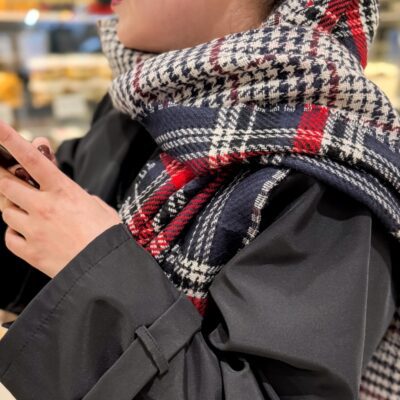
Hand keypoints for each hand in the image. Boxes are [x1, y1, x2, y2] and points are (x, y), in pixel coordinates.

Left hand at [0, 121, 121, 277]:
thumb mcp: (99, 208)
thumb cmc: (107, 236)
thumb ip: (81, 197)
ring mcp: (33, 229)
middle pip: (6, 184)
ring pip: (6, 210)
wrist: (105, 270)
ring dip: (14, 209)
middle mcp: (43, 206)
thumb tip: (75, 197)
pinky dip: (15, 233)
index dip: (11, 140)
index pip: (32, 159)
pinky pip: (9, 236)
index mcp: (63, 191)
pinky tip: (31, 236)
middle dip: (5, 180)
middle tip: (11, 180)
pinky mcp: (29, 251)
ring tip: (32, 217)